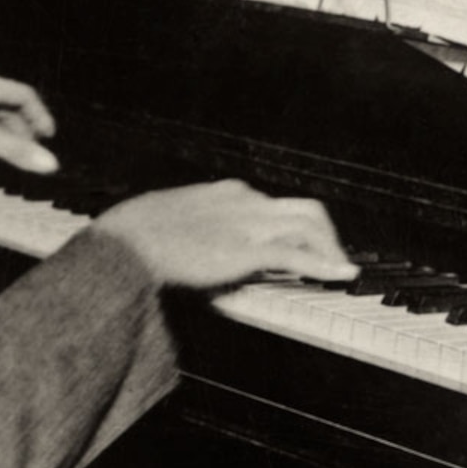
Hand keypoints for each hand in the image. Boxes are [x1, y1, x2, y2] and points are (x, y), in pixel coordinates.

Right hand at [93, 180, 357, 290]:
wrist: (126, 242)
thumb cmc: (137, 235)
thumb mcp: (173, 222)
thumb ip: (196, 230)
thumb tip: (203, 250)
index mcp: (228, 194)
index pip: (276, 205)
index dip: (296, 227)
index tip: (305, 243)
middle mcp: (245, 202)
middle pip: (304, 210)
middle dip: (326, 234)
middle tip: (334, 256)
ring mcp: (248, 224)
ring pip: (308, 227)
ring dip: (330, 249)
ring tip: (341, 269)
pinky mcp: (246, 249)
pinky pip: (297, 254)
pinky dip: (324, 263)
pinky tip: (339, 273)